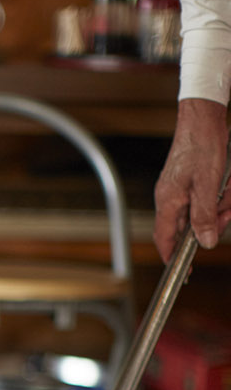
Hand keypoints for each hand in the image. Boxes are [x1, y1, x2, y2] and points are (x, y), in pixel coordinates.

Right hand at [153, 98, 230, 259]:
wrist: (204, 116)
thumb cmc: (202, 145)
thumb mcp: (207, 185)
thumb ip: (204, 216)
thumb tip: (204, 243)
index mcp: (168, 201)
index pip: (165, 239)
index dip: (173, 258)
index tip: (183, 273)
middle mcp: (171, 198)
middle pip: (190, 226)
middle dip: (213, 221)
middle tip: (227, 212)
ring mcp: (181, 190)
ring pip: (204, 211)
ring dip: (221, 204)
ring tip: (229, 187)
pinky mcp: (193, 181)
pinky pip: (208, 198)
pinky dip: (221, 194)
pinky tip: (227, 182)